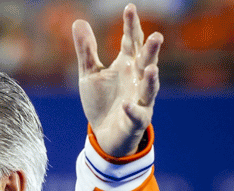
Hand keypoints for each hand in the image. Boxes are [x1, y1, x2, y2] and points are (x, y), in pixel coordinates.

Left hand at [73, 3, 162, 156]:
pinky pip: (136, 114)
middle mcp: (137, 79)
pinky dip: (131, 110)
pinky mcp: (137, 119)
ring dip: (151, 79)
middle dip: (151, 51)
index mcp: (127, 65)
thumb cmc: (102, 101)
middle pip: (146, 62)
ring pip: (149, 88)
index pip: (131, 42)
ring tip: (151, 69)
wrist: (105, 134)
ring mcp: (140, 99)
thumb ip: (87, 50)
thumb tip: (78, 21)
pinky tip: (125, 105)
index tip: (129, 8)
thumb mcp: (89, 74)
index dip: (131, 26)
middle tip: (156, 36)